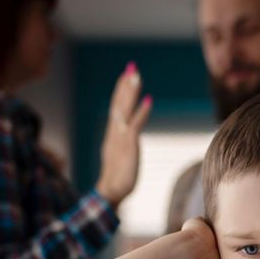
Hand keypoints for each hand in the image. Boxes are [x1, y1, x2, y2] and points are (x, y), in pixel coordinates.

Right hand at [96, 62, 151, 208]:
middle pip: (118, 103)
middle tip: (131, 66)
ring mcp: (120, 138)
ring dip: (131, 92)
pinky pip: (135, 125)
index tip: (126, 75)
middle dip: (125, 84)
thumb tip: (127, 136)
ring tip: (136, 75)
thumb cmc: (116, 177)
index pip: (115, 106)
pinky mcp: (128, 146)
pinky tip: (148, 99)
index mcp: (112, 133)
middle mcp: (114, 132)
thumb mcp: (119, 155)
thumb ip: (121, 143)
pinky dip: (141, 111)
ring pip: (124, 109)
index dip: (120, 90)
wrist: (110, 192)